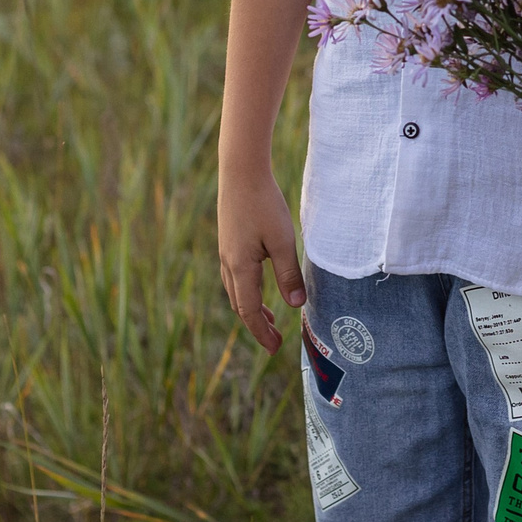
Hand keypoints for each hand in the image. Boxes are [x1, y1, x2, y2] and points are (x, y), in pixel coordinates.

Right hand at [217, 166, 304, 353]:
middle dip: (257, 325)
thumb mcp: (282, 241)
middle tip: (275, 340)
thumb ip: (288, 274)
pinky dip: (247, 291)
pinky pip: (235, 276)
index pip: (249, 311)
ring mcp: (225, 252)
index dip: (262, 332)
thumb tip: (295, 307)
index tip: (275, 349)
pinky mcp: (228, 240)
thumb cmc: (264, 204)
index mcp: (240, 268)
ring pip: (235, 291)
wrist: (241, 172)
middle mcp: (228, 263)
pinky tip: (258, 284)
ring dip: (251, 308)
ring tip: (271, 319)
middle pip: (240, 305)